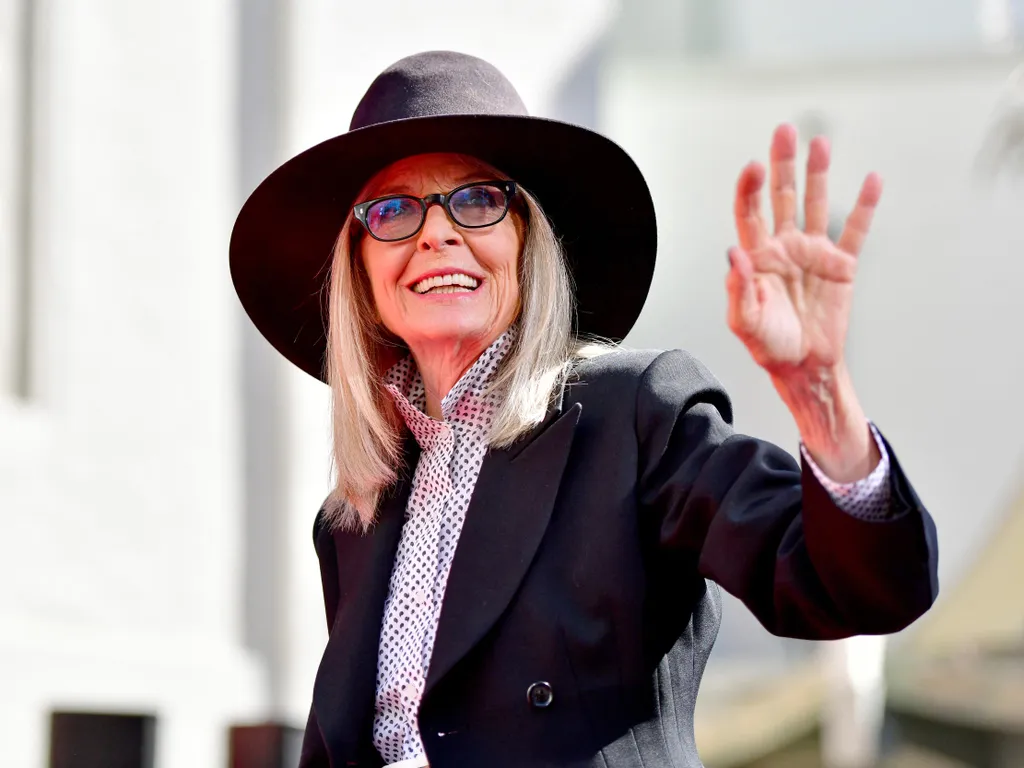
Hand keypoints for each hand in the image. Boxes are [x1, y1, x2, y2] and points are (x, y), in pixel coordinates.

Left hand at [726, 124, 880, 374]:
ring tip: (820, 143)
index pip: (750, 213)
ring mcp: (813, 253)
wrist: (803, 367)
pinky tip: (871, 180)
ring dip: (818, 174)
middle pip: (782, 196)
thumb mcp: (745, 322)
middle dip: (783, 164)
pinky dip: (864, 206)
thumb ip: (739, 289)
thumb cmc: (769, 347)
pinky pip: (854, 230)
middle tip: (784, 131)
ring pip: (815, 204)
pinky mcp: (841, 265)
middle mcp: (784, 248)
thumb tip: (734, 253)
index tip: (754, 168)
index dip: (750, 188)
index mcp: (757, 257)